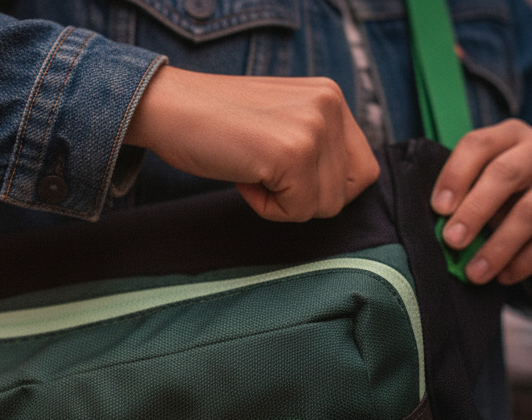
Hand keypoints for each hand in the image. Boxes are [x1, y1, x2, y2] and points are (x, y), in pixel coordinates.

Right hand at [125, 66, 378, 221]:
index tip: (287, 176)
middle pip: (347, 192)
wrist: (168, 107)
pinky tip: (243, 176)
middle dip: (305, 198)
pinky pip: (297, 211)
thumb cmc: (215, 121)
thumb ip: (316, 141)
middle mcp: (330, 106)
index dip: (326, 187)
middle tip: (265, 173)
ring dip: (284, 202)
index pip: (362, 169)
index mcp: (330, 96)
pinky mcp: (293, 154)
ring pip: (324, 206)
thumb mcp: (282, 119)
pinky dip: (266, 207)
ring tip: (251, 170)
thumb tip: (339, 190)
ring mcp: (313, 129)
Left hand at [430, 119, 531, 284]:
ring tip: (475, 273)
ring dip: (499, 246)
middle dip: (475, 211)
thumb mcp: (492, 188)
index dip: (456, 175)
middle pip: (506, 174)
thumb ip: (468, 198)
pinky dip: (526, 260)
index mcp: (511, 133)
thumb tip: (441, 232)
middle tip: (453, 242)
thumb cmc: (516, 196)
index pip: (479, 143)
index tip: (439, 209)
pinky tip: (505, 276)